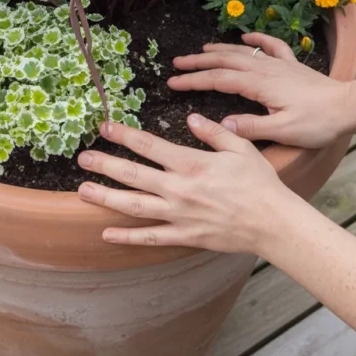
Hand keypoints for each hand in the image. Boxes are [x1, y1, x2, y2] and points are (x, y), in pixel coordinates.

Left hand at [77, 117, 287, 252]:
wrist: (273, 222)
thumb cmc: (259, 182)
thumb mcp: (239, 147)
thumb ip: (212, 131)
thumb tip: (190, 118)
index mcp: (191, 163)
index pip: (149, 145)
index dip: (124, 135)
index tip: (105, 127)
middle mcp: (179, 189)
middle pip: (133, 174)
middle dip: (105, 164)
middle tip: (82, 158)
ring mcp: (179, 215)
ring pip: (134, 205)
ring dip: (106, 197)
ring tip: (82, 190)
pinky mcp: (184, 236)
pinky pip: (150, 237)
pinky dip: (127, 237)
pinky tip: (106, 233)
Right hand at [168, 32, 350, 148]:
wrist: (347, 106)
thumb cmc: (317, 122)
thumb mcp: (283, 131)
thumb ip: (251, 127)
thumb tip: (222, 125)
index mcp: (258, 84)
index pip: (217, 80)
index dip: (193, 81)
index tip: (172, 82)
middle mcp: (264, 69)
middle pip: (224, 61)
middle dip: (198, 62)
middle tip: (176, 64)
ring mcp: (278, 64)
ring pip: (242, 52)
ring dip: (219, 50)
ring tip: (200, 51)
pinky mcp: (291, 65)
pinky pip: (271, 46)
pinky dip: (256, 40)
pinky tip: (247, 38)